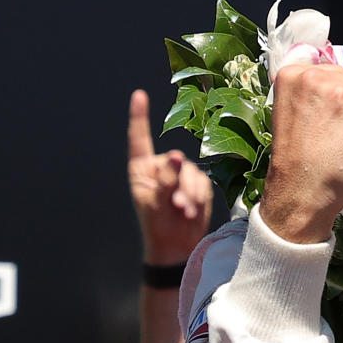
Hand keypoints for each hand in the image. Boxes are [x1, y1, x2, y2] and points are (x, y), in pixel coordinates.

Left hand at [127, 90, 212, 264]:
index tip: (139, 95)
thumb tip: (177, 156)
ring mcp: (179, 174)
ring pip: (192, 172)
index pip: (139, 139)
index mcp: (142, 169)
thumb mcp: (158, 204)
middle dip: (181, 184)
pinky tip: (193, 210)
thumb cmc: (159, 226)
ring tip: (186, 212)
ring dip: (192, 194)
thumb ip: (167, 180)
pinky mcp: (196, 183)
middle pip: (176, 161)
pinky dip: (200, 197)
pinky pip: (203, 182)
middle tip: (179, 206)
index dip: (140, 116)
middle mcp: (161, 167)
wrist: (177, 247)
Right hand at [260, 63, 342, 242]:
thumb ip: (313, 91)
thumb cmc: (295, 158)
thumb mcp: (290, 110)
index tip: (328, 116)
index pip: (337, 74)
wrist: (300, 191)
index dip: (338, 97)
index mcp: (298, 75)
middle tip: (336, 135)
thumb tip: (341, 83)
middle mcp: (325, 81)